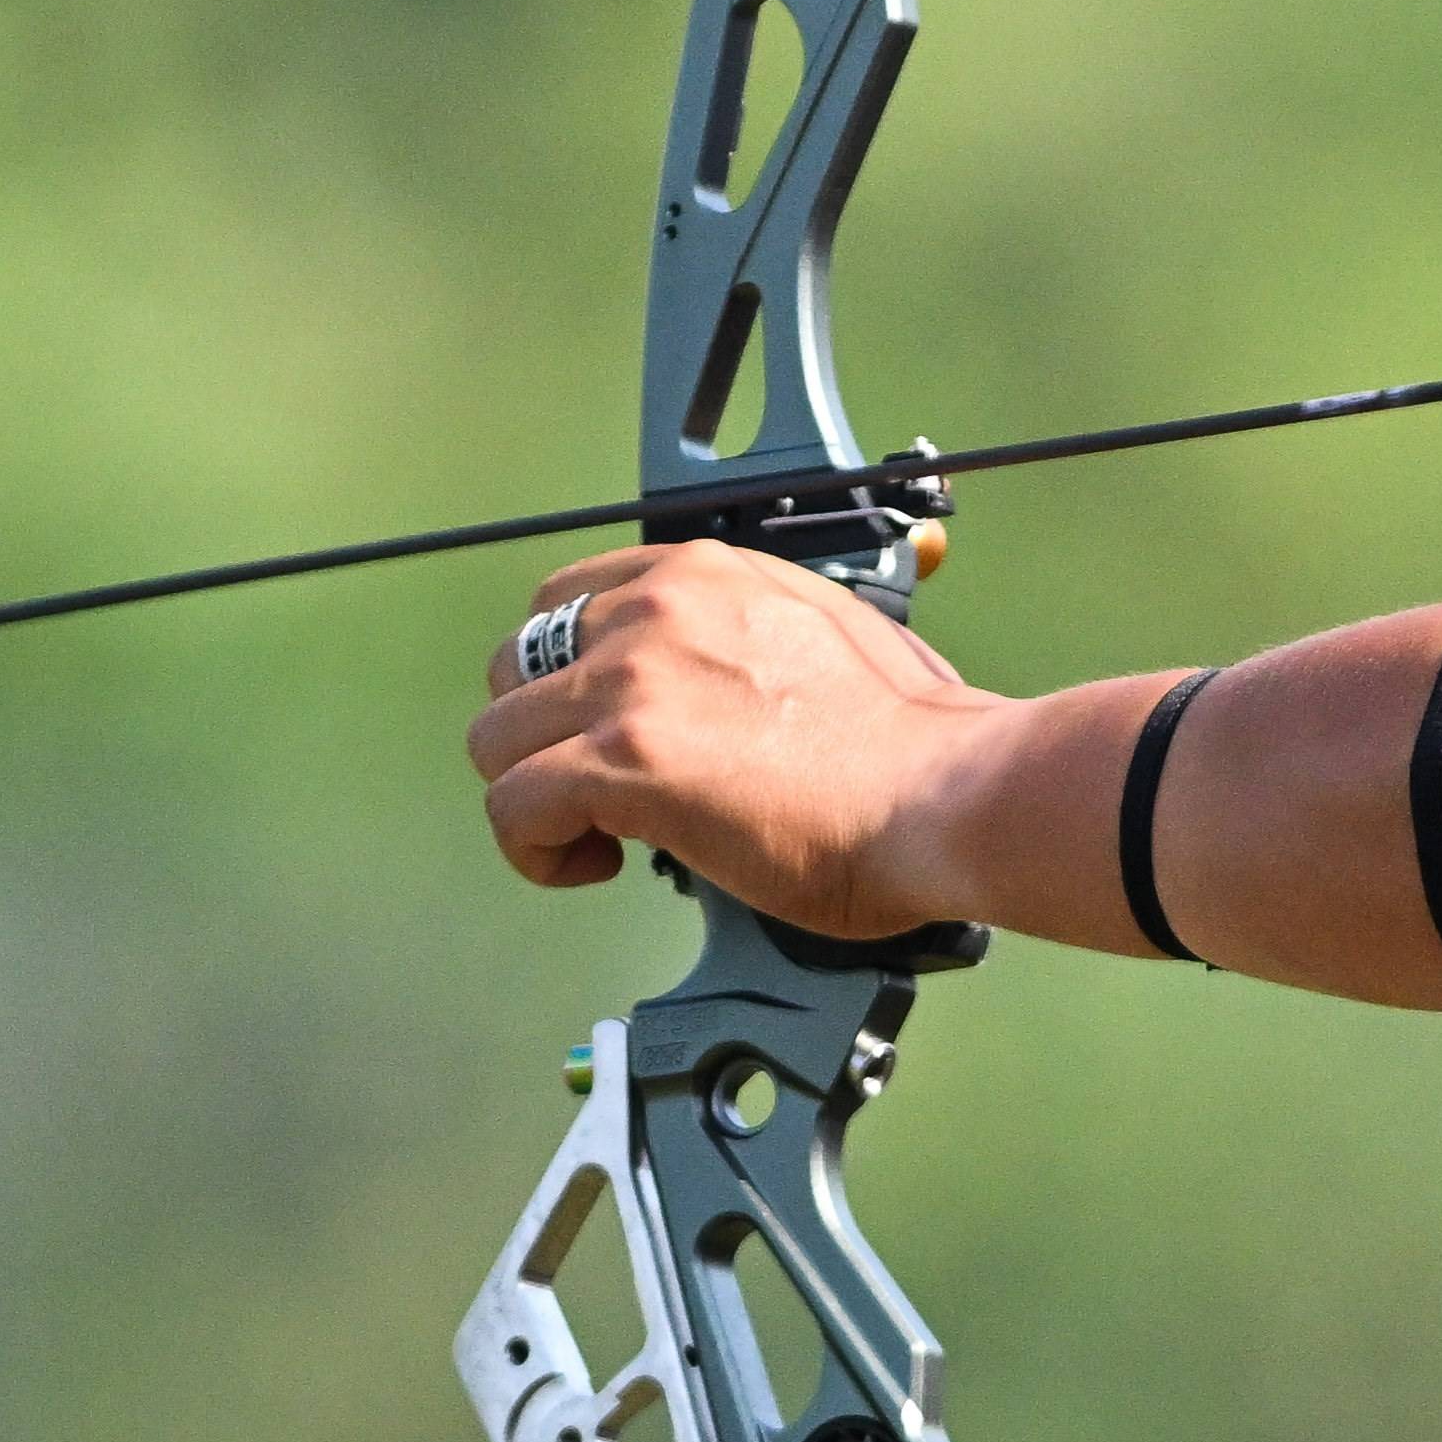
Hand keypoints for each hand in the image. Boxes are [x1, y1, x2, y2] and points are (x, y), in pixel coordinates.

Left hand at [465, 542, 997, 934]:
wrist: (944, 793)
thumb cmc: (913, 741)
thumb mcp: (827, 629)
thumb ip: (750, 636)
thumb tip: (732, 682)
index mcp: (704, 574)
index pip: (564, 599)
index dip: (566, 676)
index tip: (603, 725)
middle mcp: (655, 612)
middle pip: (513, 666)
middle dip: (541, 734)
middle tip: (599, 788)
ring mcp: (633, 685)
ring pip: (497, 741)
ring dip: (534, 797)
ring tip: (599, 835)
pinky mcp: (624, 764)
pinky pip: (514, 808)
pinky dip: (537, 851)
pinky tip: (596, 866)